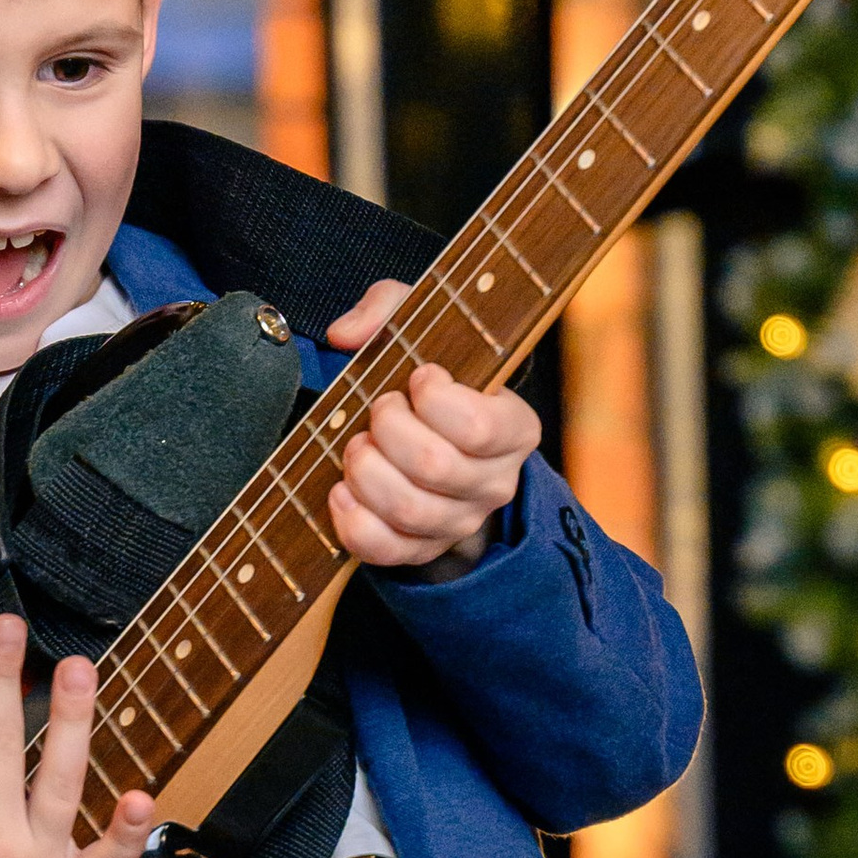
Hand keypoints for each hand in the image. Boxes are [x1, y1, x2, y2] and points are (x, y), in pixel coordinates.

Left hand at [320, 279, 539, 576]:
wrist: (432, 435)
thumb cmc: (428, 378)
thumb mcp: (421, 326)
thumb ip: (387, 308)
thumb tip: (345, 335)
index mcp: (515, 428)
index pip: (479, 426)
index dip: (434, 399)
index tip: (418, 377)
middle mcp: (497, 482)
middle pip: (435, 465)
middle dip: (388, 428)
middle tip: (379, 409)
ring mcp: (461, 521)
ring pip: (409, 509)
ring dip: (366, 470)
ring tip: (358, 445)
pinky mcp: (423, 549)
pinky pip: (387, 550)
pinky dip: (354, 521)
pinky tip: (342, 490)